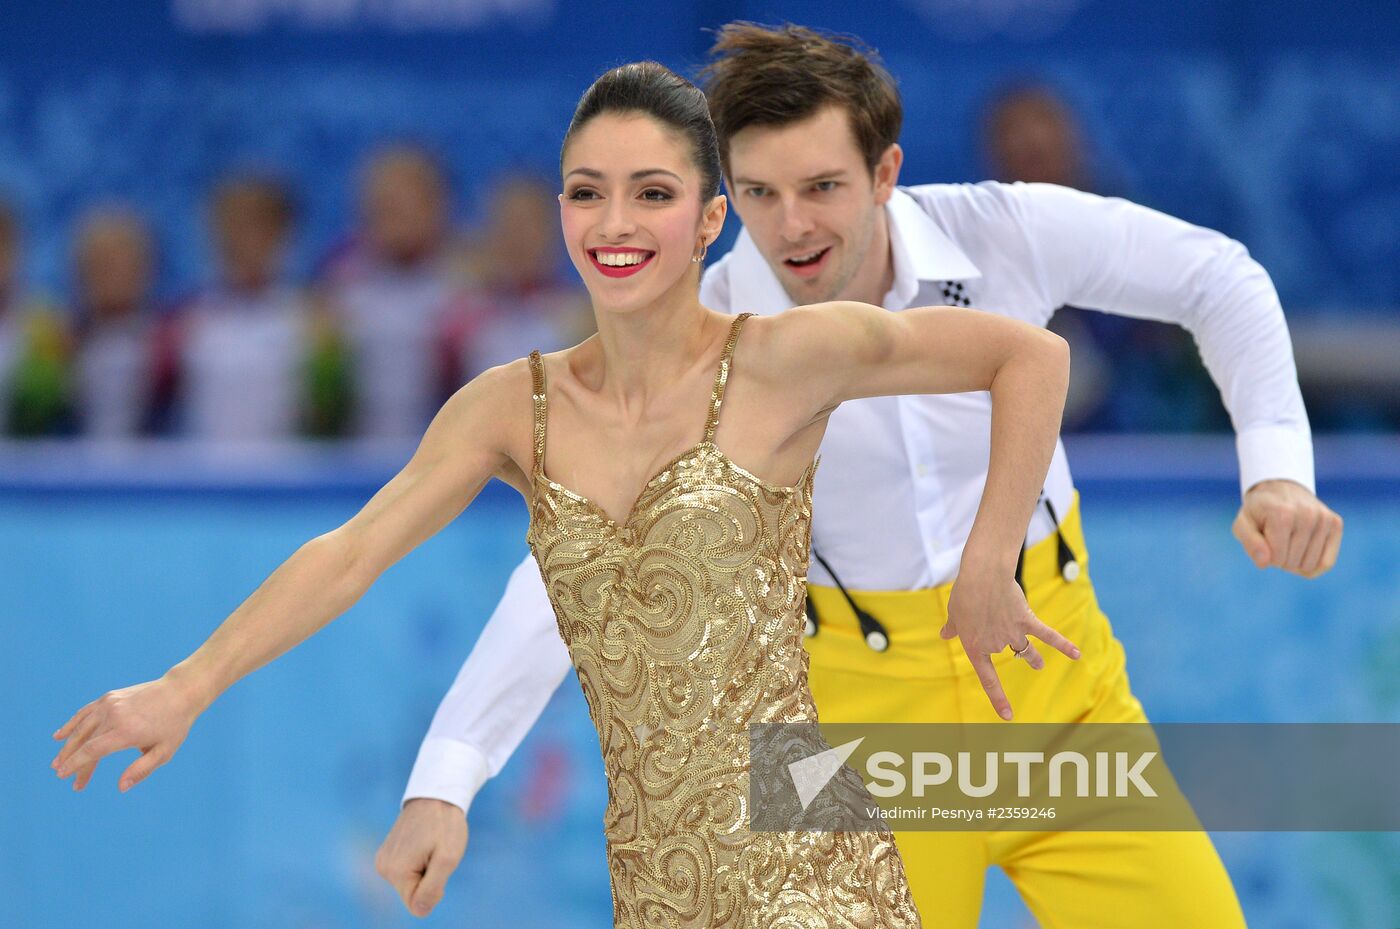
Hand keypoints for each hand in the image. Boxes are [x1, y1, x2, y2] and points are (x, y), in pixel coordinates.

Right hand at [50, 674, 201, 791]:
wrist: (180, 691)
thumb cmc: (175, 724)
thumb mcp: (164, 752)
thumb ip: (141, 770)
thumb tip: (120, 787)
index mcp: (126, 731)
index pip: (92, 751)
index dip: (76, 765)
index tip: (64, 777)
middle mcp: (114, 716)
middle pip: (84, 742)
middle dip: (72, 761)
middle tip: (64, 777)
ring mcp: (109, 704)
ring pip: (81, 727)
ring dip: (67, 745)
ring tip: (58, 762)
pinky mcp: (109, 697)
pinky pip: (85, 712)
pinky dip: (71, 724)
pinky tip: (60, 736)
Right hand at [376, 798, 468, 916]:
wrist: (436, 794)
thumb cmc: (445, 825)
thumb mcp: (448, 858)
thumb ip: (433, 888)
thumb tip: (419, 910)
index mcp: (396, 871)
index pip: (416, 905)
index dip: (435, 890)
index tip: (439, 866)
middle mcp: (383, 868)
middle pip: (412, 895)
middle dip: (429, 879)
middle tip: (436, 853)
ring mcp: (382, 860)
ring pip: (409, 884)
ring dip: (424, 871)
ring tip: (429, 846)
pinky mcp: (386, 854)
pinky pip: (406, 873)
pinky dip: (418, 863)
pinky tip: (423, 844)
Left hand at [941, 575, 1080, 720]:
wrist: (982, 576)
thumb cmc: (964, 593)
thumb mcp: (953, 613)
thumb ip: (952, 628)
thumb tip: (944, 634)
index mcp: (976, 647)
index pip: (988, 679)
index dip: (998, 698)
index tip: (1008, 715)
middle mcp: (996, 645)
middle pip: (1006, 652)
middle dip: (1006, 646)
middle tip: (1016, 647)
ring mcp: (1013, 633)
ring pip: (1027, 650)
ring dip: (1034, 659)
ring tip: (1039, 666)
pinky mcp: (1027, 620)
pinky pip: (1048, 635)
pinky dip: (1063, 644)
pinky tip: (1076, 654)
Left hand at [1233, 479, 1342, 577]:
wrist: (1281, 488)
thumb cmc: (1259, 511)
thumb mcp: (1243, 524)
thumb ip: (1249, 543)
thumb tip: (1264, 563)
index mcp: (1282, 513)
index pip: (1276, 557)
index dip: (1266, 556)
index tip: (1263, 541)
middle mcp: (1308, 514)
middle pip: (1293, 563)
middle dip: (1280, 559)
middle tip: (1276, 540)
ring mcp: (1324, 518)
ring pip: (1310, 566)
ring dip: (1296, 562)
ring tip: (1289, 541)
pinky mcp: (1335, 523)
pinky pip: (1326, 563)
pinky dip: (1312, 564)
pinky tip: (1303, 550)